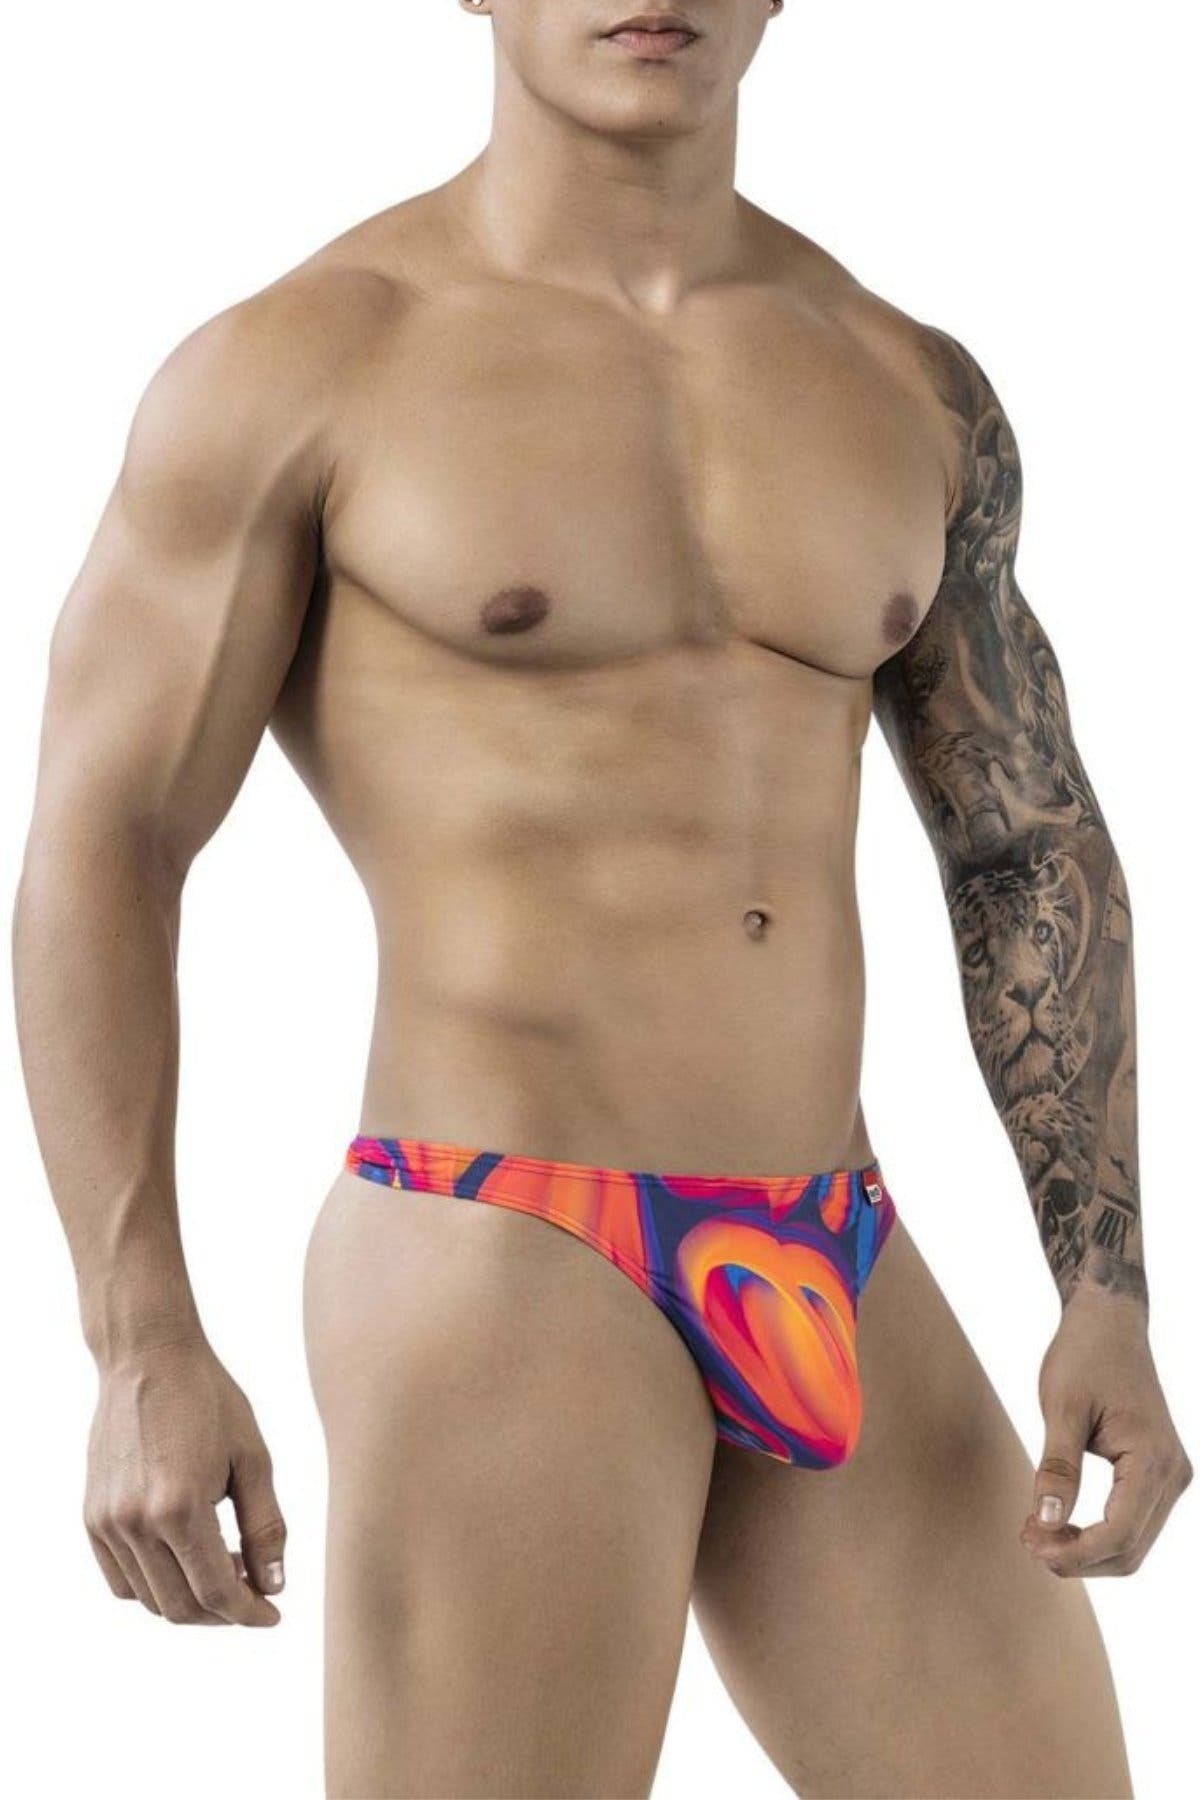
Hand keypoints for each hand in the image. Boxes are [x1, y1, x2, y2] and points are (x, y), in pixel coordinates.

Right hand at [83, 1336, 286, 1624]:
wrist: (148, 1357)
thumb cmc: (209, 1399)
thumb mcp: (253, 1458)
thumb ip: (265, 1526)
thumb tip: (275, 1584)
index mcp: (180, 1508)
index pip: (217, 1592)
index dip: (249, 1613)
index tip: (273, 1615)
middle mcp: (136, 1523)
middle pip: (181, 1606)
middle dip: (223, 1614)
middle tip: (254, 1594)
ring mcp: (107, 1523)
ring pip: (149, 1599)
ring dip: (190, 1601)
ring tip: (224, 1570)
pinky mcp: (92, 1516)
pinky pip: (121, 1579)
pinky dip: (154, 1587)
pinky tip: (185, 1561)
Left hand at [1020, 1284, 1191, 1576]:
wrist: (1109, 1322)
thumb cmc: (1083, 1356)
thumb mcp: (1061, 1408)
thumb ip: (1057, 1468)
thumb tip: (1047, 1524)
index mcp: (1153, 1460)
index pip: (1119, 1534)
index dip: (1074, 1551)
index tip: (1030, 1545)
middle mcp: (1172, 1475)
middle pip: (1129, 1550)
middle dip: (1078, 1558)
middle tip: (1027, 1540)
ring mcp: (1170, 1476)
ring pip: (1133, 1543)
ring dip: (1087, 1550)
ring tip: (1037, 1533)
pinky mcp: (1158, 1473)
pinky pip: (1133, 1522)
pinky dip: (1098, 1533)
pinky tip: (1060, 1521)